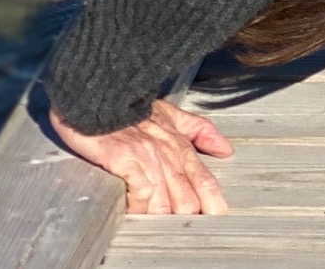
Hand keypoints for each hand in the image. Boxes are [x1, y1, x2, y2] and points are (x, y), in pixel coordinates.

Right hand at [50, 99, 233, 213]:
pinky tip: (135, 213)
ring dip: (160, 218)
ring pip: (165, 202)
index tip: (216, 219)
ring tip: (156, 228)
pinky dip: (138, 208)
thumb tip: (225, 149)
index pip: (206, 182)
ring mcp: (147, 157)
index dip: (213, 205)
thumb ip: (200, 130)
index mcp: (181, 146)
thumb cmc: (131, 107)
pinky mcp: (124, 159)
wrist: (99, 93)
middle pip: (187, 200)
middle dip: (184, 219)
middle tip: (179, 230)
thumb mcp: (171, 113)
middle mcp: (168, 154)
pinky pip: (140, 192)